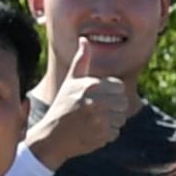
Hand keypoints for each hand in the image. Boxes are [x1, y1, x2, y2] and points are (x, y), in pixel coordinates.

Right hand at [29, 38, 133, 167]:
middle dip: (113, 108)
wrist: (52, 136)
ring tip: (94, 122)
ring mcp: (99, 119)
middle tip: (96, 112)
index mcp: (90, 86)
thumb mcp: (71, 81)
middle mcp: (95, 101)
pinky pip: (116, 132)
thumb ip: (81, 61)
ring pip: (121, 118)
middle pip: (123, 103)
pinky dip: (107, 135)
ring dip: (111, 122)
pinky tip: (92, 132)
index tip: (98, 98)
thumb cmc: (63, 105)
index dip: (111, 93)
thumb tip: (84, 40)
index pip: (119, 87)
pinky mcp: (101, 135)